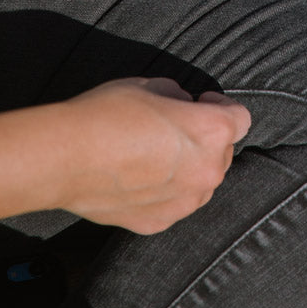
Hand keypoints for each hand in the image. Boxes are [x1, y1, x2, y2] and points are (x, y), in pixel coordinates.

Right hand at [57, 77, 250, 234]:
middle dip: (205, 138)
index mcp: (212, 131)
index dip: (221, 106)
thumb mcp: (151, 84)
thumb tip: (183, 106)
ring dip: (188, 168)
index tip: (202, 102)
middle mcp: (207, 171)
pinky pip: (174, 203)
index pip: (240, 118)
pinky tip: (138, 177)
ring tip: (154, 155)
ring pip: (201, 181)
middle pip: (222, 152)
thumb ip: (178, 97)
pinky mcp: (159, 222)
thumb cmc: (108, 113)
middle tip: (174, 128)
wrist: (66, 158)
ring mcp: (184, 202)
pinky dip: (165, 192)